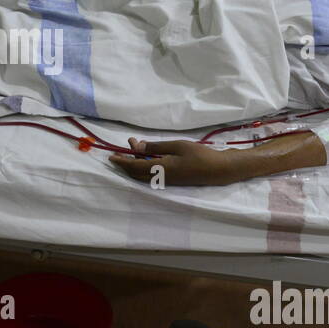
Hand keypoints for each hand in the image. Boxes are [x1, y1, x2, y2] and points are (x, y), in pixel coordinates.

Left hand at [110, 137, 238, 185]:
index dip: (121, 162)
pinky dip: (144, 165)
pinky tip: (148, 154)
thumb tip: (137, 148)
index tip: (111, 157)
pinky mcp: (171, 180)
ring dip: (136, 162)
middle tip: (125, 146)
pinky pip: (151, 175)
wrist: (218, 169)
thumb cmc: (199, 155)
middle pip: (135, 173)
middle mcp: (160, 178)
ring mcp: (166, 181)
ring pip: (143, 174)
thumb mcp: (176, 146)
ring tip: (136, 146)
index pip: (134, 167)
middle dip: (127, 161)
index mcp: (160, 169)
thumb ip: (156, 148)